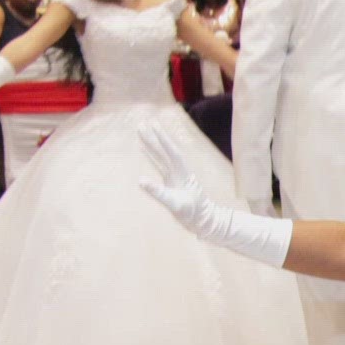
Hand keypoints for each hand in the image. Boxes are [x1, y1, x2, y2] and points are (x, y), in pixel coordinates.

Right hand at [139, 123, 292, 266]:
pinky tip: (145, 150)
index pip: (170, 152)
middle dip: (155, 136)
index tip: (153, 126)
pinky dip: (151, 156)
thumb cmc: (192, 214)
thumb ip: (158, 193)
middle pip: (165, 150)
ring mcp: (175, 175)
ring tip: (141, 131)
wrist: (204, 221)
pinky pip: (159, 165)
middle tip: (143, 122)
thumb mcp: (175, 204)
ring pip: (161, 155)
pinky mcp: (171, 181)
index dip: (162, 139)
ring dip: (152, 143)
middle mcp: (178, 171)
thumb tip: (141, 181)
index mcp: (181, 173)